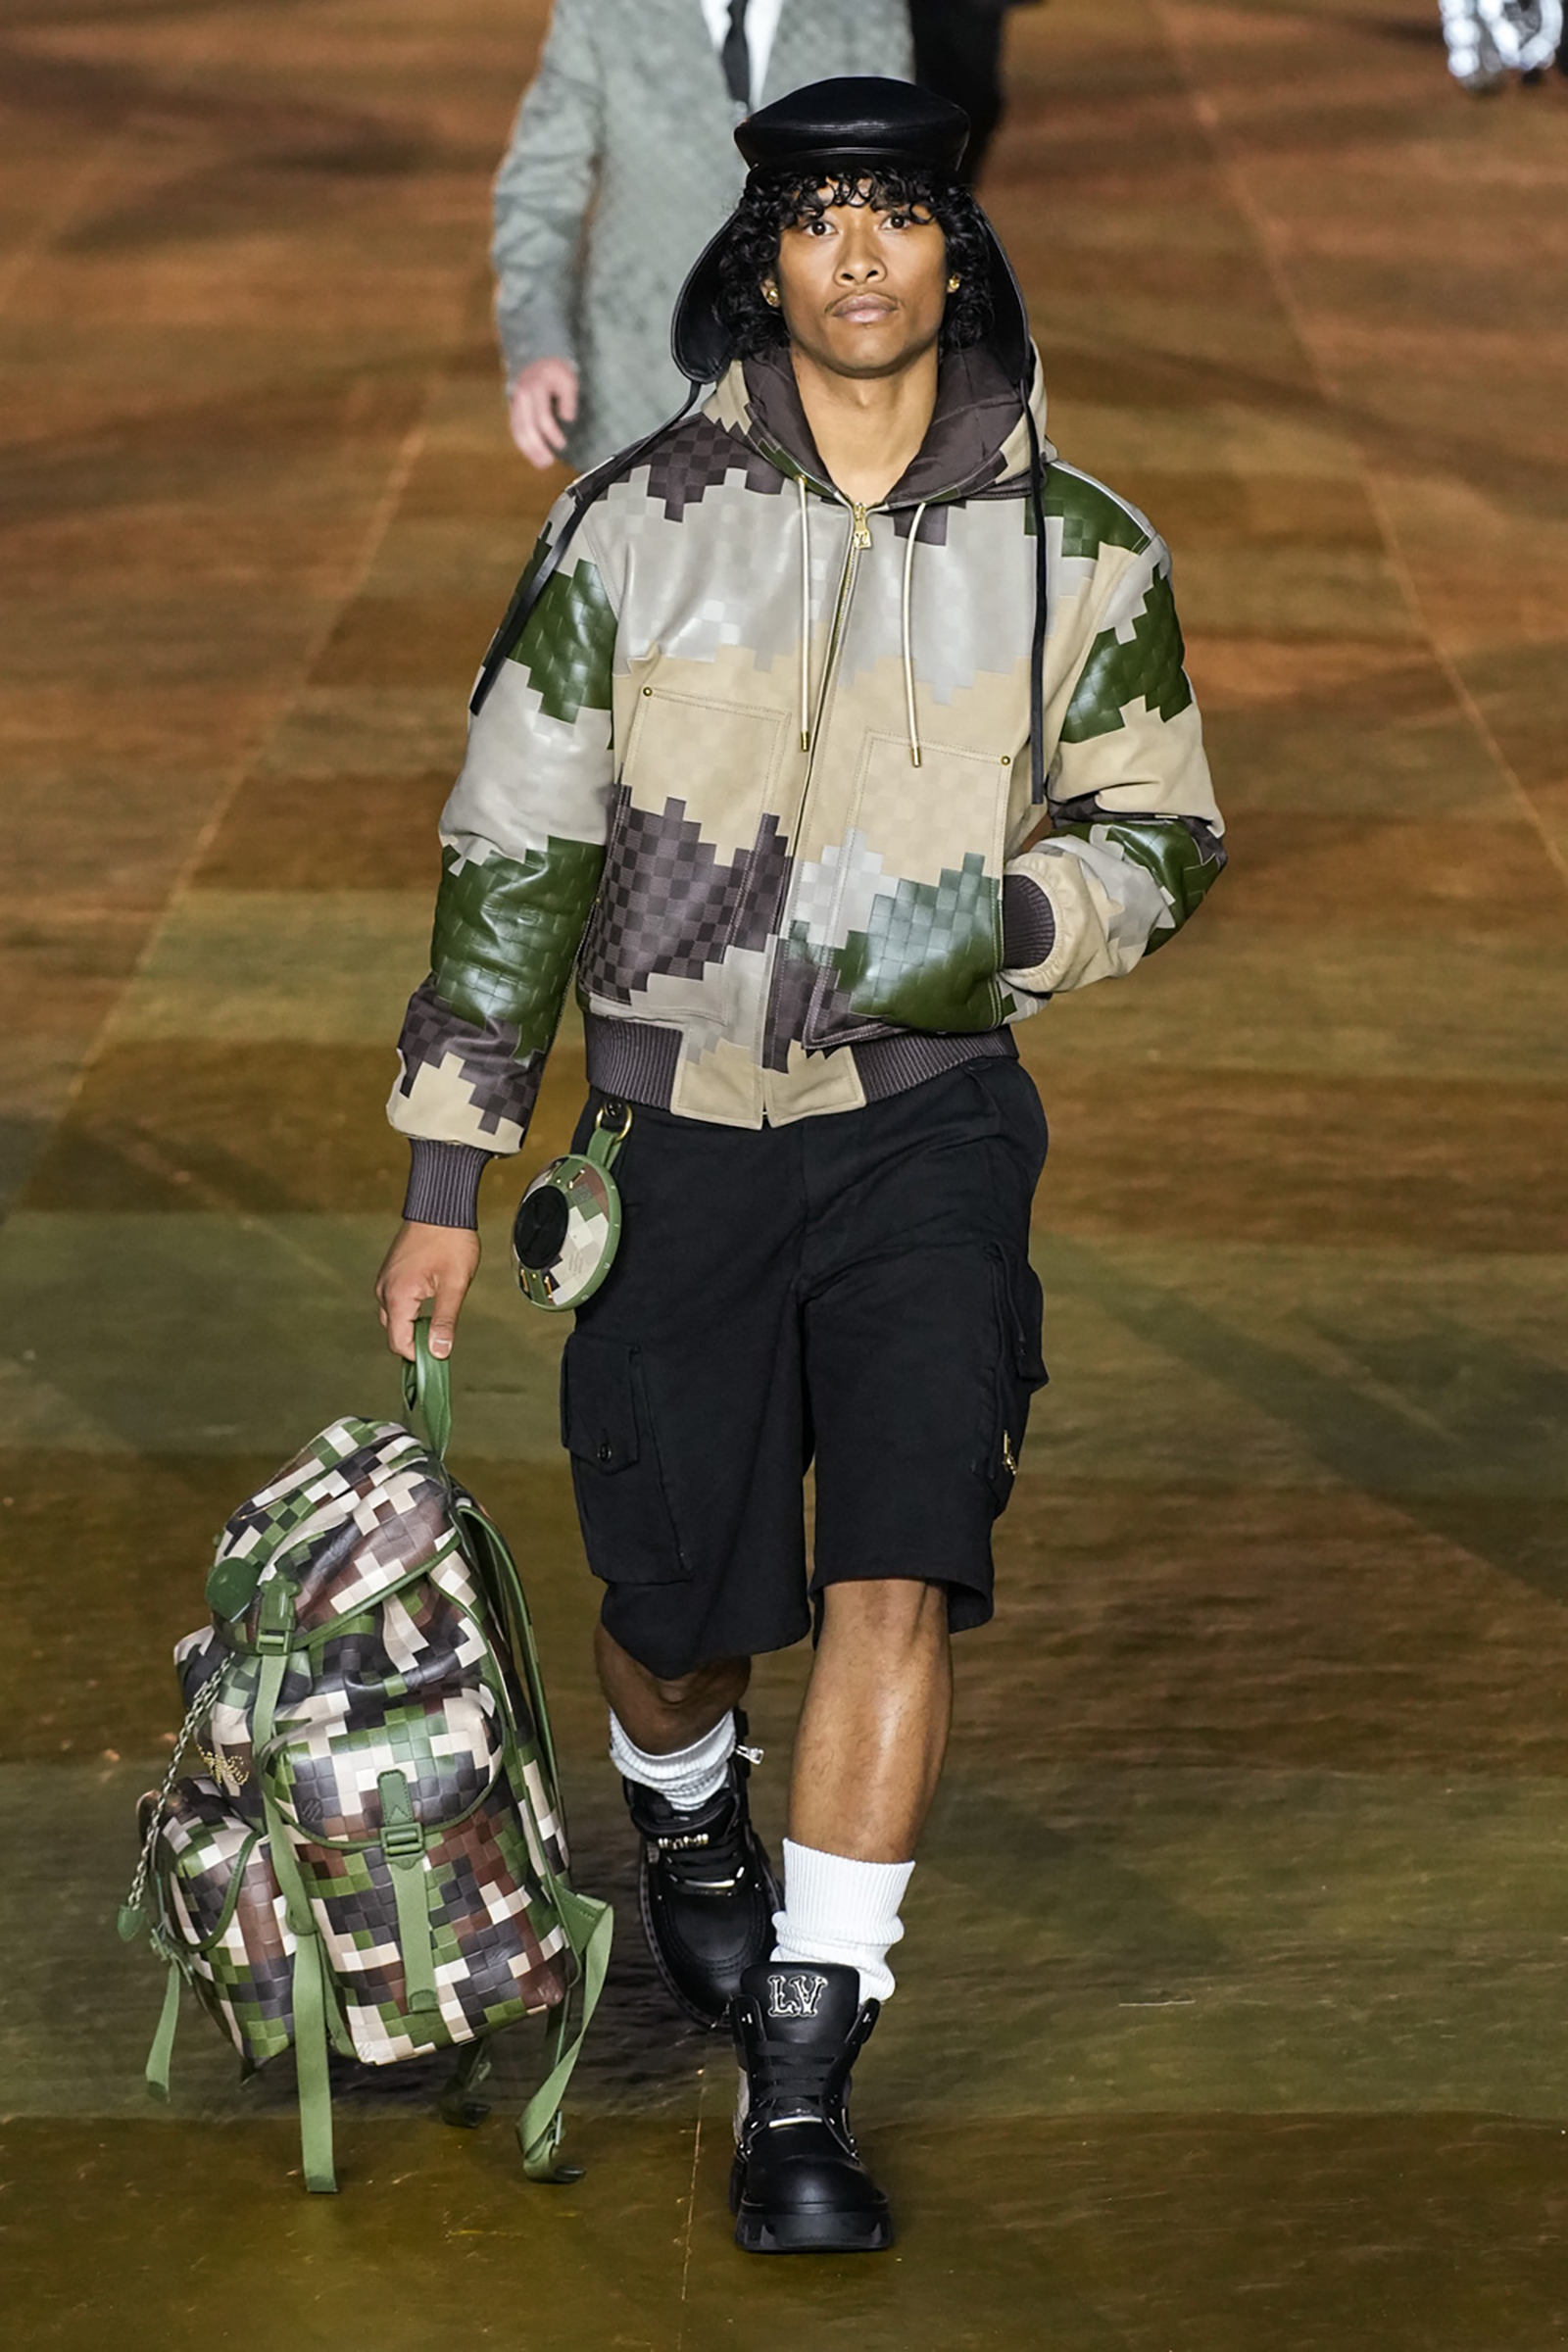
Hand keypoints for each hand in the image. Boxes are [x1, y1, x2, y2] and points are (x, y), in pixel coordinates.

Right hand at [375, 1222, 480, 1361]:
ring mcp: (385, 1281)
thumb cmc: (450, 1241)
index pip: (399, 1343)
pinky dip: (411, 1311)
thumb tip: (440, 1352)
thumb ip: (446, 1320)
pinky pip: (396, 1302)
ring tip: (440, 1319)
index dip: (419, 1356)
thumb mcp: (455, 1283)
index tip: (440, 1358)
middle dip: (417, 1342)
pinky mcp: (391, 1274)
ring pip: (395, 1318)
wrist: (441, 1206)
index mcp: (398, 1296)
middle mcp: (385, 1290)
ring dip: (415, 1325)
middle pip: (395, 1333)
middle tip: (444, 1340)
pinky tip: (432, 1303)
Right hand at [507, 358, 578, 466]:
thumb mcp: (568, 379)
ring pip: (518, 431)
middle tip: (548, 462)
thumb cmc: (555, 371)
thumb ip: (569, 398)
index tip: (562, 444)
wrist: (536, 358)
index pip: (542, 416)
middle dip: (537, 448)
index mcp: (536, 389)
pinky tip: (532, 455)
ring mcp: (515, 403)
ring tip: (541, 464)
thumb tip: (567, 418)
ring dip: (528, 450)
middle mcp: (522, 397)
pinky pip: (515, 429)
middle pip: (526, 427)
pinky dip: (523, 444)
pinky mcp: (514, 409)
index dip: (552, 433)